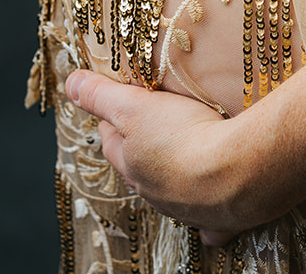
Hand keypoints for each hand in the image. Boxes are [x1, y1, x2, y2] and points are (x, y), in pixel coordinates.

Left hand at [64, 58, 305, 244]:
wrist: (235, 173)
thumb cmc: (183, 136)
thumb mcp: (135, 106)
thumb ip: (102, 95)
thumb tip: (70, 83)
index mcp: (133, 164)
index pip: (112, 141)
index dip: (112, 122)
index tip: (115, 108)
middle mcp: (154, 191)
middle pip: (139, 169)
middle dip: (140, 151)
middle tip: (150, 130)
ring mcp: (186, 208)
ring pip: (171, 194)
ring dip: (173, 179)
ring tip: (184, 159)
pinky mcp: (219, 218)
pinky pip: (209, 222)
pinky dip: (207, 218)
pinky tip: (211, 213)